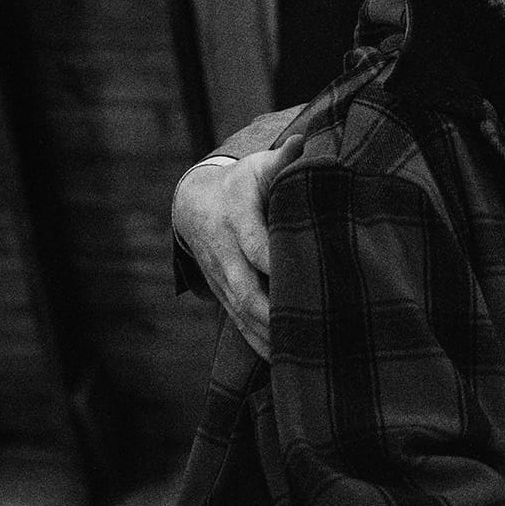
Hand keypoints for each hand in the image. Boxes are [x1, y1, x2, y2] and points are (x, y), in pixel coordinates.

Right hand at [172, 136, 302, 354]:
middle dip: (276, 315)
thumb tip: (302, 142)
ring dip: (270, 337)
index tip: (308, 280)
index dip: (278, 266)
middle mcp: (224, 253)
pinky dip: (261, 344)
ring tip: (304, 355)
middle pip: (247, 291)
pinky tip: (285, 363)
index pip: (256, 247)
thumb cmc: (241, 183)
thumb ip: (283, 159)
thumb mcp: (257, 167)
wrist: (193, 205)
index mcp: (235, 218)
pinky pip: (240, 325)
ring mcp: (221, 278)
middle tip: (311, 331)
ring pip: (243, 314)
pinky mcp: (223, 295)